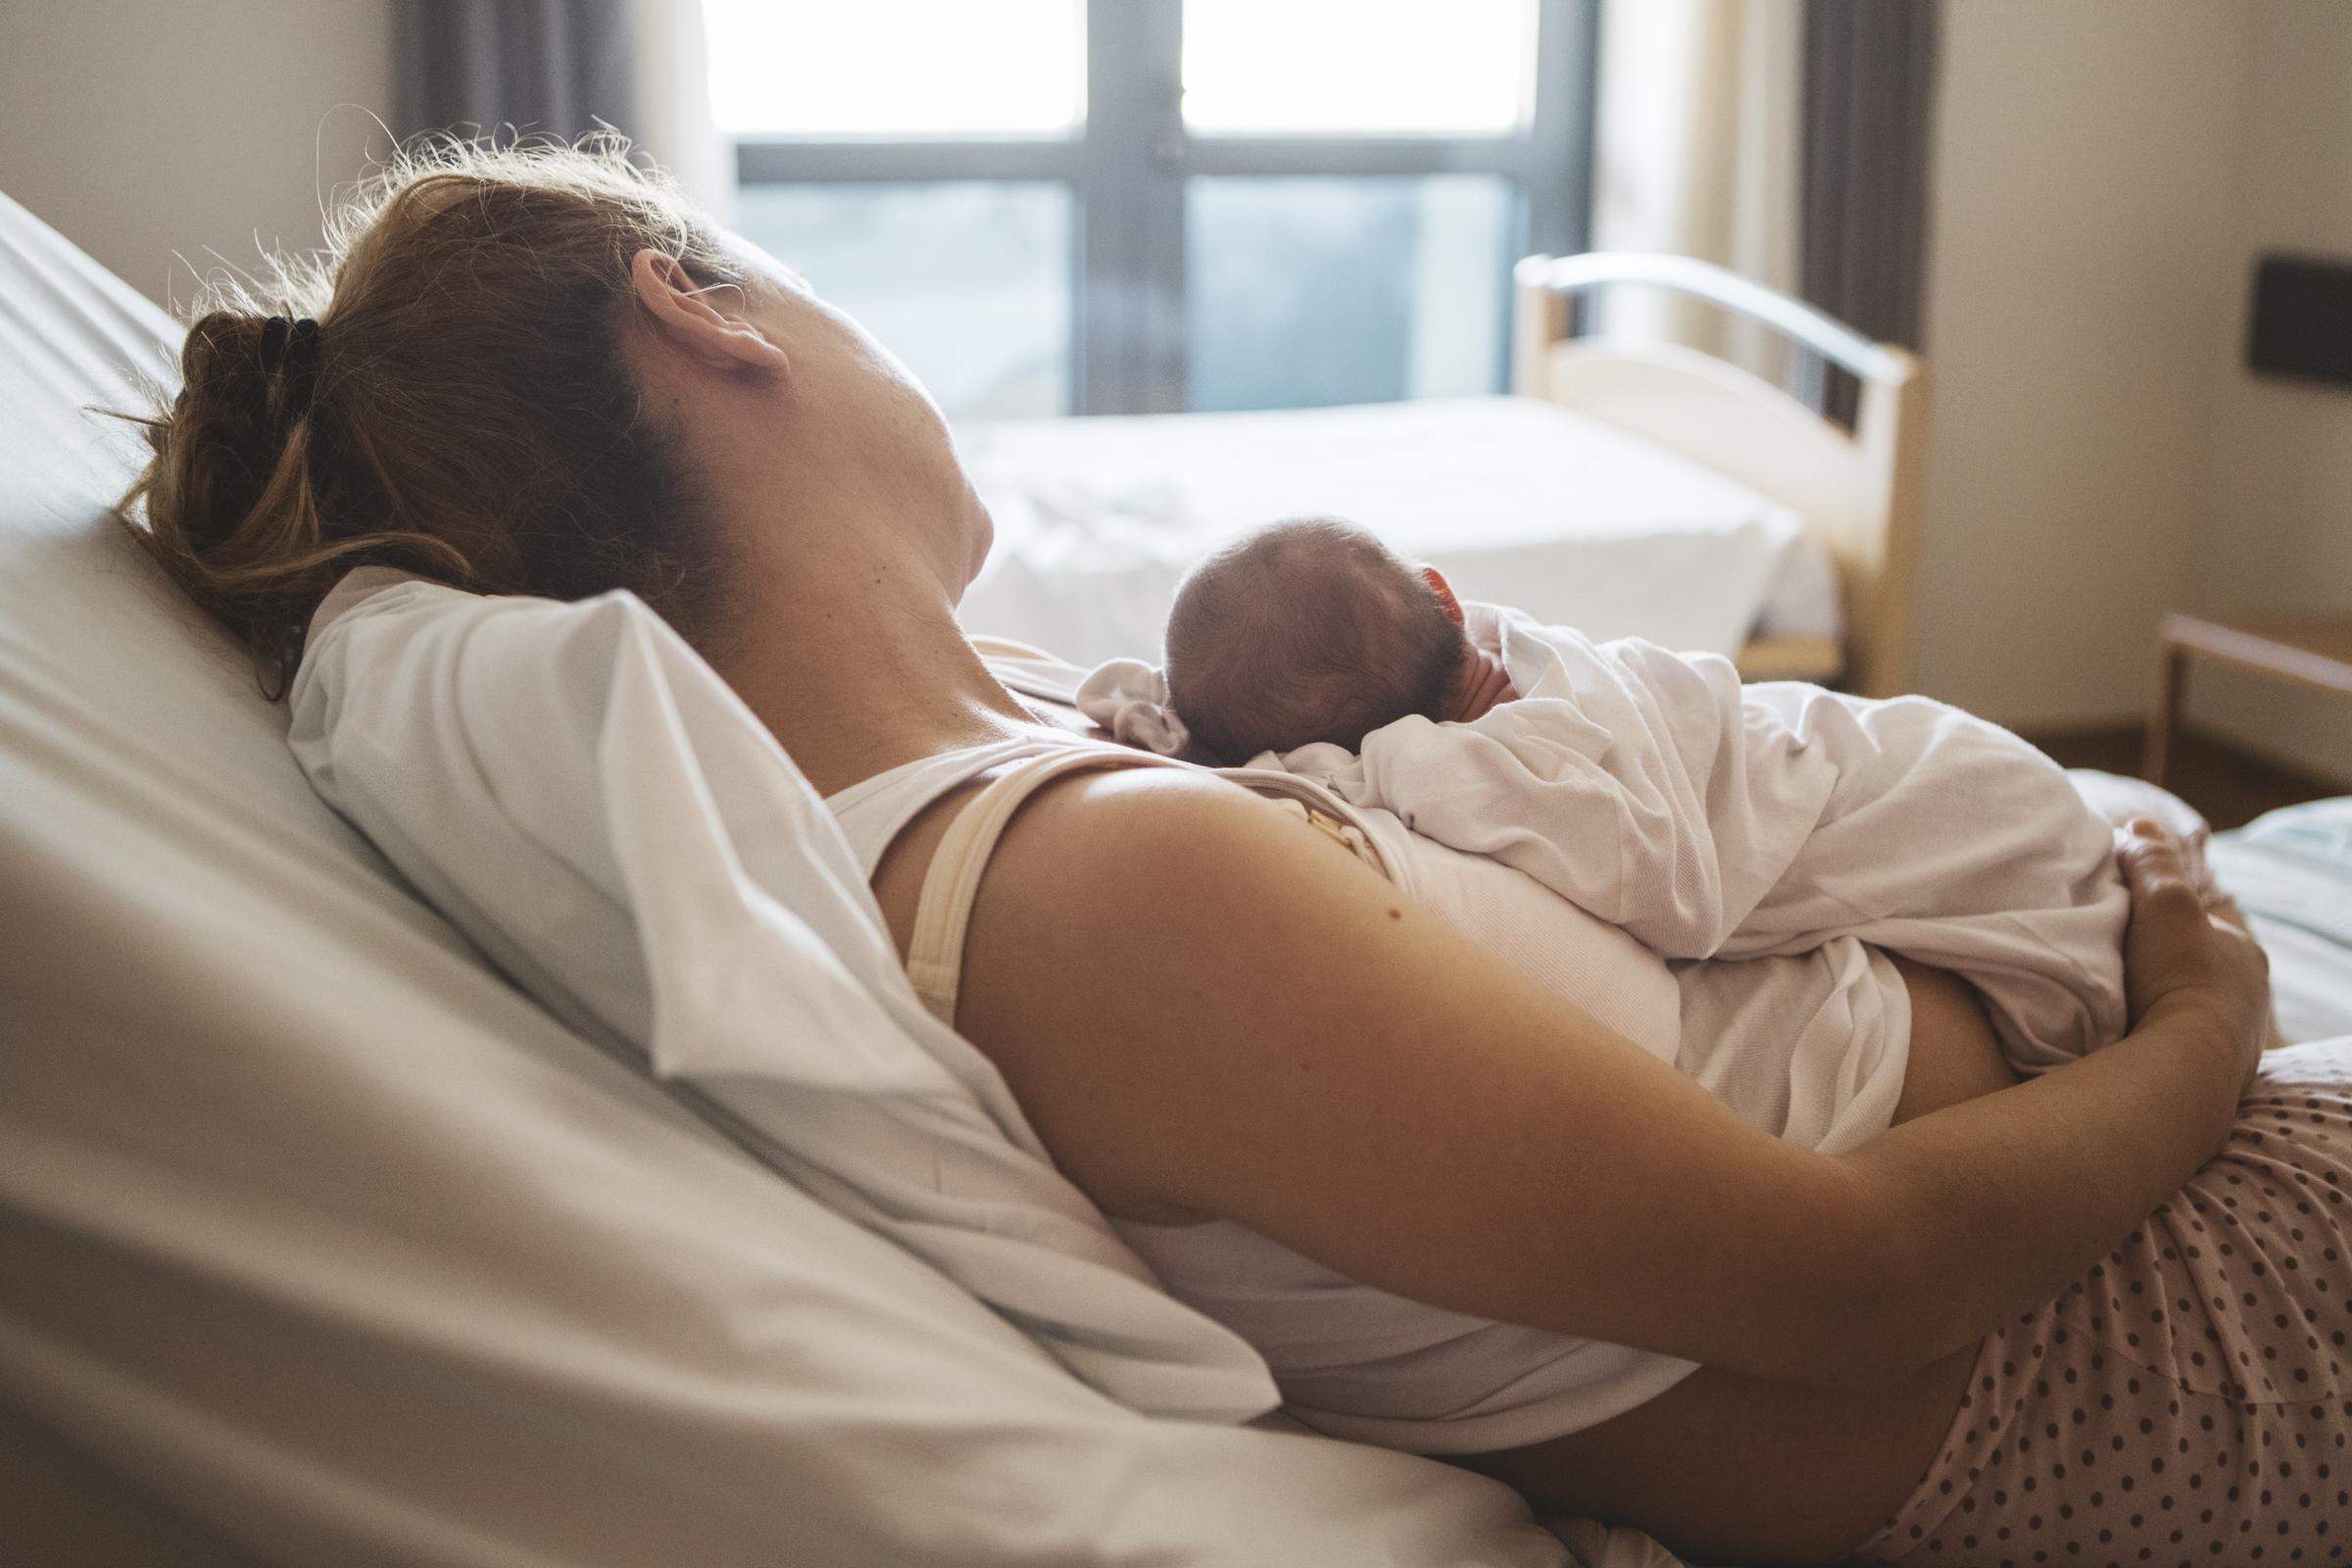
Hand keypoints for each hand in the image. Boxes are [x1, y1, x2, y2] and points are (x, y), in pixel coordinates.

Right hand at [2118, 818, 2269, 1091]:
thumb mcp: (2164, 902)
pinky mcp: (2210, 1077)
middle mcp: (2249, 996)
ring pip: (2191, 1006)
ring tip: (2121, 1000)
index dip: (2166, 914)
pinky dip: (2159, 1035)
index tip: (2128, 915)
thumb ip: (2153, 862)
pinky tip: (2132, 1037)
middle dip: (2166, 960)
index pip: (2205, 922)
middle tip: (2121, 959)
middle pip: (2199, 966)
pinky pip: (2181, 1045)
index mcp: (2245, 953)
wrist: (2180, 1068)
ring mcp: (2234, 1041)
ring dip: (2163, 1001)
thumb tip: (2142, 824)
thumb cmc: (2178, 978)